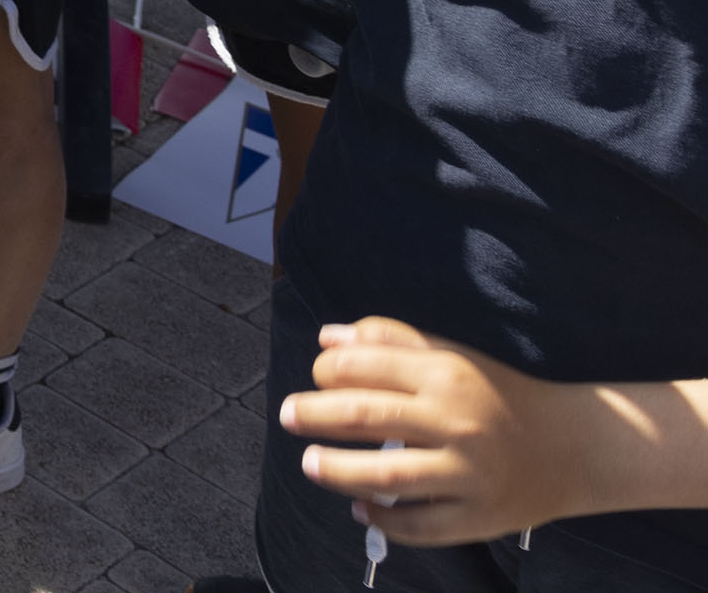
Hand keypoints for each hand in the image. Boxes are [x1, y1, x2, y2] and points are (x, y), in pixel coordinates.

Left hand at [282, 319, 599, 543]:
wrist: (575, 447)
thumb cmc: (499, 395)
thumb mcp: (451, 356)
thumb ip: (389, 341)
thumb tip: (326, 338)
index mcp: (446, 375)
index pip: (364, 367)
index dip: (325, 370)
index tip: (314, 378)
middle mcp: (456, 421)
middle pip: (366, 417)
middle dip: (314, 416)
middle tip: (287, 416)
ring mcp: (469, 472)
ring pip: (386, 475)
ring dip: (337, 471)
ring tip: (309, 464)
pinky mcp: (480, 516)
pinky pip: (420, 525)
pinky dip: (382, 518)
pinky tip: (359, 507)